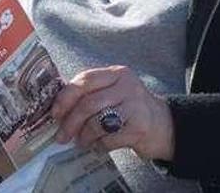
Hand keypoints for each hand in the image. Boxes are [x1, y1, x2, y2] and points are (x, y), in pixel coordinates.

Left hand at [50, 65, 174, 160]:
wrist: (164, 125)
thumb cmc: (129, 108)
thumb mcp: (113, 92)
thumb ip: (90, 94)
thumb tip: (57, 110)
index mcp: (116, 73)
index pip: (84, 80)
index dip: (65, 97)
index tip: (54, 113)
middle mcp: (127, 86)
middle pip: (88, 103)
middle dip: (70, 122)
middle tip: (61, 136)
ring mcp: (135, 106)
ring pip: (97, 122)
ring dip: (83, 136)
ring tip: (81, 142)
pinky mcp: (140, 128)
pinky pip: (109, 139)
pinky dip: (99, 146)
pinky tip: (98, 147)